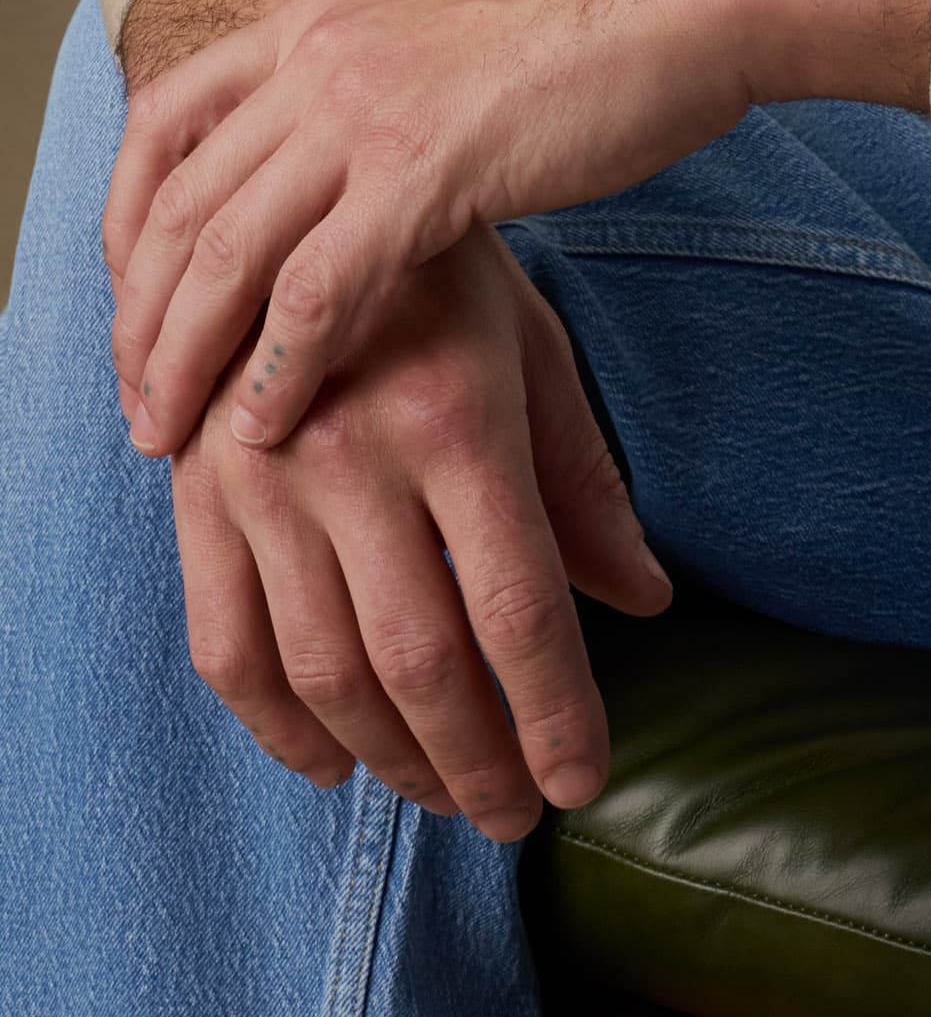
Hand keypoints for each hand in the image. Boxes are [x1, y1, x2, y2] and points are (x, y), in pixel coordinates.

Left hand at [108, 0, 930, 457]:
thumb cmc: (611, 19)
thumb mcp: (458, 34)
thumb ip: (392, 86)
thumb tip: (371, 159)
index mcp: (323, 13)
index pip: (163, 122)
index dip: (128, 223)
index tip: (134, 302)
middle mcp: (319, 51)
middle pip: (177, 201)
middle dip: (142, 315)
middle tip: (140, 401)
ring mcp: (365, 105)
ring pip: (223, 253)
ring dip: (183, 358)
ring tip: (169, 436)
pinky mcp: (424, 167)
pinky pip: (312, 291)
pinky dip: (273, 371)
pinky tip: (265, 428)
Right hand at [171, 219, 670, 836]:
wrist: (296, 203)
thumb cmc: (439, 281)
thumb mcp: (530, 352)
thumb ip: (582, 482)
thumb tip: (646, 599)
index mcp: (456, 418)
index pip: (516, 606)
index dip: (553, 711)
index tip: (584, 779)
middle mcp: (354, 457)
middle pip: (421, 658)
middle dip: (477, 758)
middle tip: (516, 812)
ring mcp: (264, 483)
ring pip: (326, 671)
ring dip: (391, 760)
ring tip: (447, 796)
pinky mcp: (197, 501)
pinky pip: (228, 649)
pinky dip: (280, 728)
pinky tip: (335, 762)